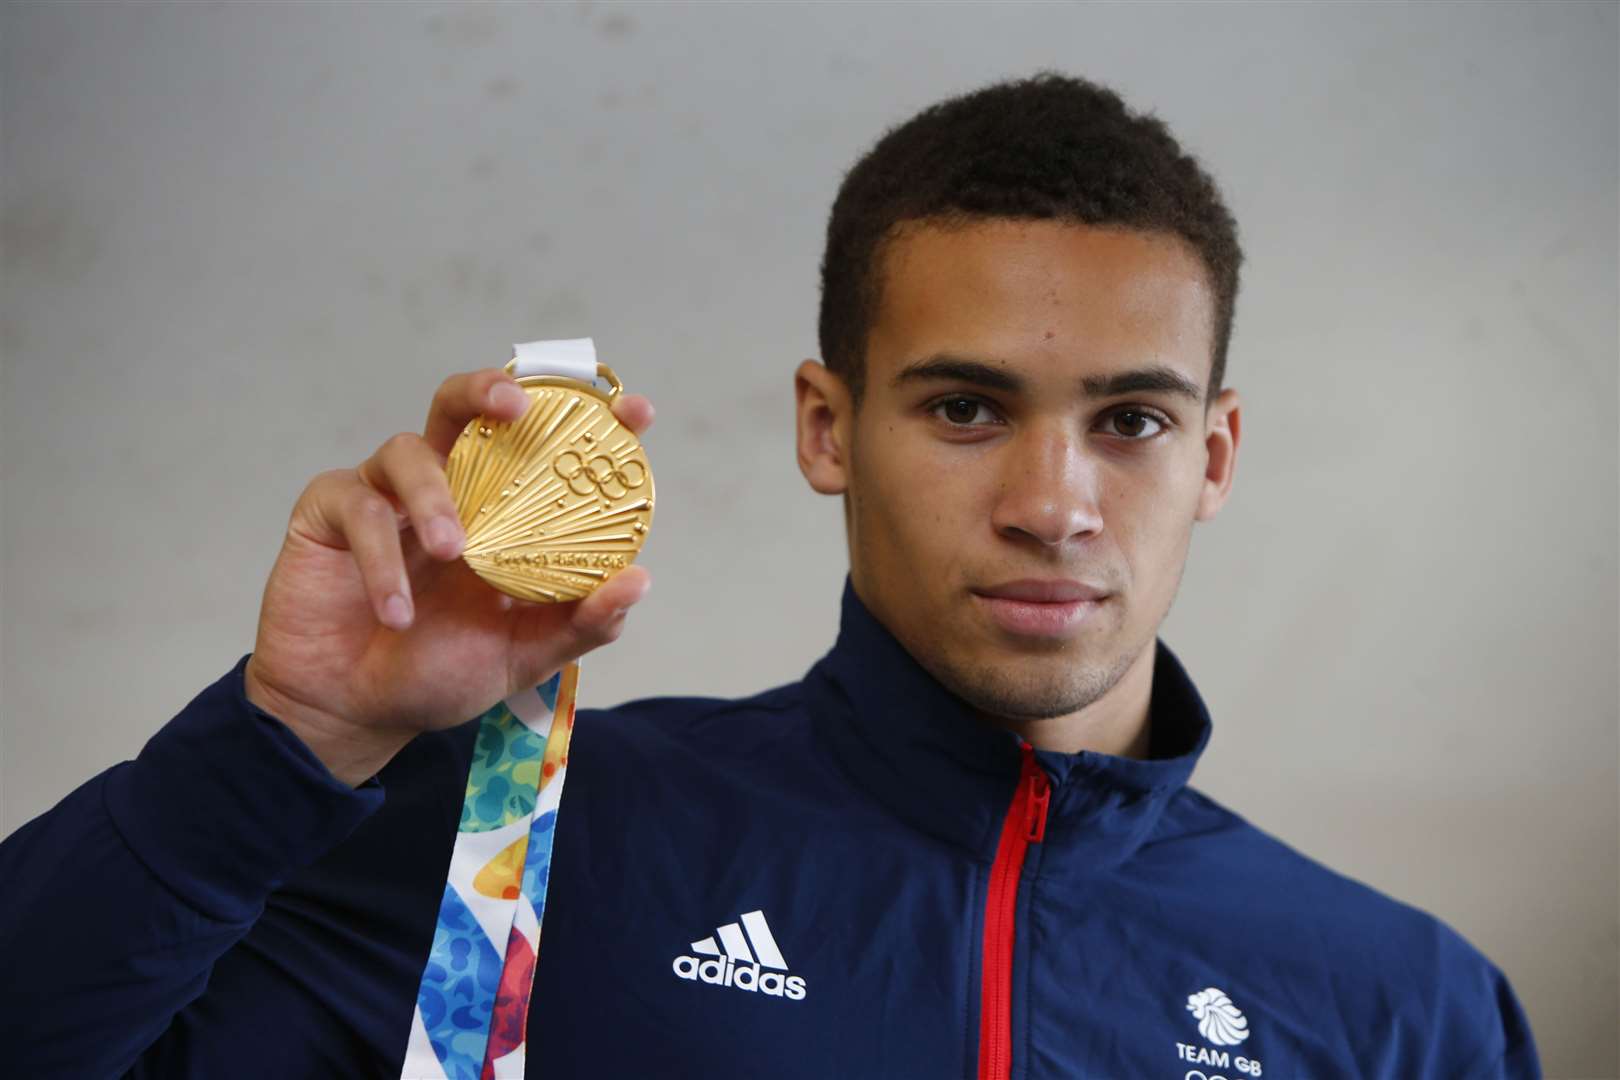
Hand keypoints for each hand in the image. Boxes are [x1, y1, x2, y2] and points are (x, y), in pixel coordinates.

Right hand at [243, 367, 653, 784]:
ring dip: (434, 497)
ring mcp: (386, 494)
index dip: (586, 414)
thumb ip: (581, 621)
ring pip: (409, 450)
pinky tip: (398, 612)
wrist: (353, 713)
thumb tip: (639, 580)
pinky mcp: (328, 511)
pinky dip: (383, 561)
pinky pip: (359, 507)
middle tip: (515, 409)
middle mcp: (448, 488)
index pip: (544, 443)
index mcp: (500, 510)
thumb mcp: (524, 653)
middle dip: (490, 390)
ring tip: (451, 553)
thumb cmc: (438, 673)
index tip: (633, 412)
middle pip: (465, 405)